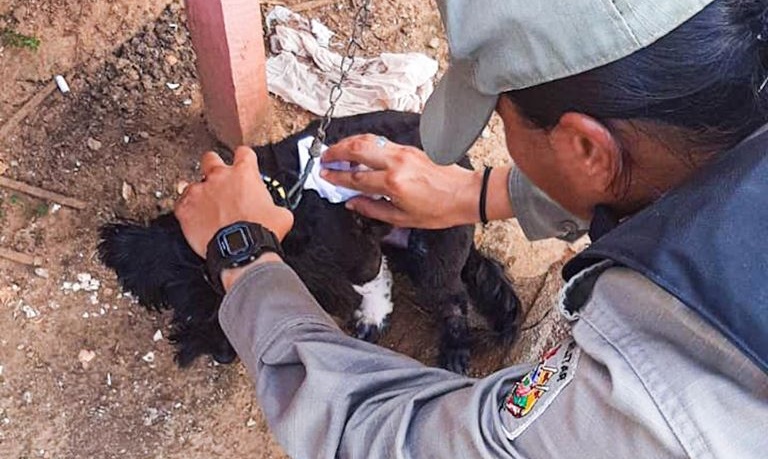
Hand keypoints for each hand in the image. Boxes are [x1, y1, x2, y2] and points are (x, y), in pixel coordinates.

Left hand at [175, 146, 293, 258]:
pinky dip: (187, 210)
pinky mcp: (185, 208)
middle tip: (219, 181)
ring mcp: (199, 191)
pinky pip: (181, 203)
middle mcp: (220, 177)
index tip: (244, 165)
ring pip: (193, 183)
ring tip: (206, 208)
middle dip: (214, 166)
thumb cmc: (260, 232)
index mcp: (244, 174)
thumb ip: (274, 204)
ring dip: (200, 193)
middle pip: (211, 158)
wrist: (242, 250)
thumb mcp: (281, 214)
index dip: (244, 158)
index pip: (244, 153)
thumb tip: (276, 210)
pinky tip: (195, 218)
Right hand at [320, 134, 482, 228]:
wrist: (464, 194)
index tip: (324, 175)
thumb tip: (351, 203)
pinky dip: (365, 143)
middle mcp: (396, 163)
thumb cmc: (438, 210)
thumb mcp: (402, 219)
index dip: (336, 176)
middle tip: (324, 158)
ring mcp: (404, 152)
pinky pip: (381, 142)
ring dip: (349, 143)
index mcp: (392, 183)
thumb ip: (373, 209)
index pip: (355, 177)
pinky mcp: (410, 148)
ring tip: (336, 150)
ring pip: (369, 140)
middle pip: (357, 149)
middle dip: (336, 152)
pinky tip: (359, 149)